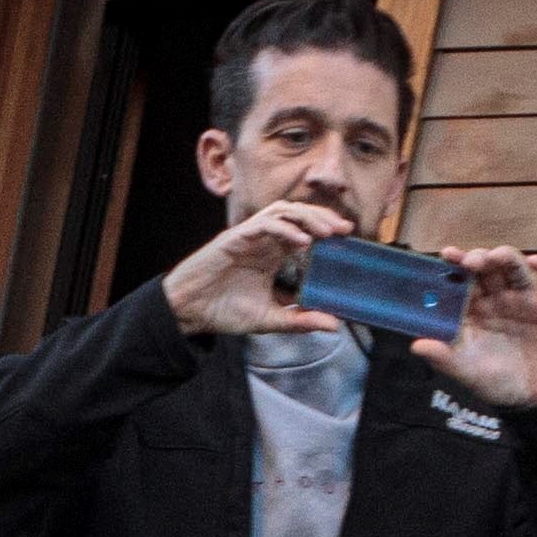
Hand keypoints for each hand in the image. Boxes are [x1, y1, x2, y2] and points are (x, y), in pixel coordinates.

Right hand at [160, 199, 353, 340]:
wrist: (188, 313)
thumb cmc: (222, 312)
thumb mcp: (270, 319)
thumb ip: (300, 321)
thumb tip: (335, 325)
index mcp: (271, 254)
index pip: (304, 229)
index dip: (326, 228)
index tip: (348, 237)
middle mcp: (262, 241)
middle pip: (298, 213)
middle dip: (323, 217)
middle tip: (345, 230)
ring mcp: (248, 237)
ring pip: (283, 211)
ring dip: (308, 217)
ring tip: (327, 232)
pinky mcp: (234, 238)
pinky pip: (264, 224)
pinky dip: (285, 229)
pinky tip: (301, 242)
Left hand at [418, 245, 536, 409]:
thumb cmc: (497, 383)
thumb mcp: (468, 372)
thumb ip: (444, 358)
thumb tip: (416, 346)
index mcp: (473, 312)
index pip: (461, 283)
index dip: (454, 267)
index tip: (446, 254)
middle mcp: (497, 301)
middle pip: (487, 270)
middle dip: (479, 259)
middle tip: (471, 261)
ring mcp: (525, 301)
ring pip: (516, 270)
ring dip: (508, 258)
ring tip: (498, 256)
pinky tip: (535, 261)